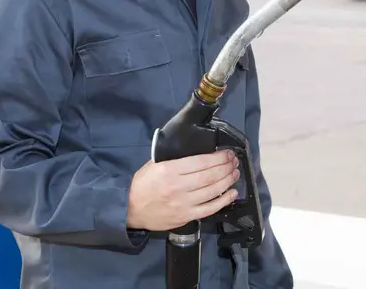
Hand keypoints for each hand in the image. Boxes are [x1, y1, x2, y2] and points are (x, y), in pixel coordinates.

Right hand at [126, 149, 240, 230]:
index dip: (219, 157)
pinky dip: (224, 200)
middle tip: (234, 161)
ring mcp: (183, 203)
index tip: (227, 153)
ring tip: (235, 173)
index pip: (201, 162)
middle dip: (226, 167)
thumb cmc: (143, 185)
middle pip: (210, 175)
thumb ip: (173, 158)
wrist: (131, 210)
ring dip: (228, 181)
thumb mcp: (154, 164)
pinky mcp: (186, 216)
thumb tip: (197, 149)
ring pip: (213, 191)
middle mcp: (178, 187)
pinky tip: (232, 193)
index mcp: (169, 170)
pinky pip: (210, 209)